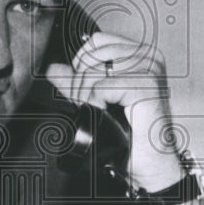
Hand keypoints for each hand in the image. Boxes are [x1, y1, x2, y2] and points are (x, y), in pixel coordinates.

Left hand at [46, 31, 183, 191]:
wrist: (150, 164)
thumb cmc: (131, 135)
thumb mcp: (98, 101)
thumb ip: (76, 82)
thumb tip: (53, 68)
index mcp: (140, 54)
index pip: (97, 40)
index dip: (82, 62)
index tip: (85, 87)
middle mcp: (148, 56)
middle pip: (93, 53)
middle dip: (81, 82)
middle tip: (92, 105)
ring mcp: (149, 69)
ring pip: (93, 70)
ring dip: (87, 95)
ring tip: (100, 111)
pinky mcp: (145, 86)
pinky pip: (101, 86)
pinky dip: (96, 104)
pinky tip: (107, 116)